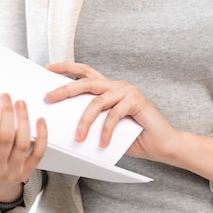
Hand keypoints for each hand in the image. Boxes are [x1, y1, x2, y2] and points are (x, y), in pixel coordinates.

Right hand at [0, 93, 47, 201]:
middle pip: (8, 139)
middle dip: (8, 114)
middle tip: (5, 95)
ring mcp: (15, 170)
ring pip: (24, 143)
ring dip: (24, 120)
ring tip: (19, 102)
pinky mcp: (28, 169)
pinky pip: (39, 152)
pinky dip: (42, 135)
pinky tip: (40, 118)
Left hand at [45, 62, 212, 187]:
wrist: (163, 145)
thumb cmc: (135, 137)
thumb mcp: (107, 127)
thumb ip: (93, 118)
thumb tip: (66, 121)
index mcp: (110, 88)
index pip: (85, 72)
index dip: (67, 68)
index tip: (49, 67)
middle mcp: (118, 85)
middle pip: (86, 83)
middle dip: (65, 89)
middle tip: (49, 97)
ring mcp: (128, 91)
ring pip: (97, 102)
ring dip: (85, 121)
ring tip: (78, 137)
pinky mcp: (136, 101)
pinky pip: (114, 115)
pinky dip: (106, 131)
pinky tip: (102, 143)